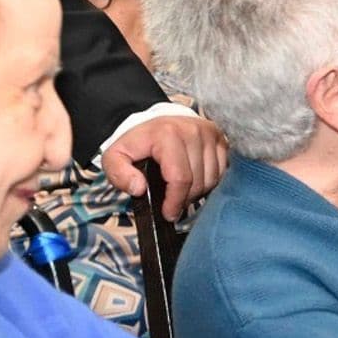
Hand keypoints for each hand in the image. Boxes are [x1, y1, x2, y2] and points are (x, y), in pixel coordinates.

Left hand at [102, 116, 227, 218]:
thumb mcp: (115, 157)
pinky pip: (222, 171)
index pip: (180, 178)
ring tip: (182, 192)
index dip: (175, 201)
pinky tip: (195, 181)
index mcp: (167, 134)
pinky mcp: (221, 138)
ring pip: (212, 178)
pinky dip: (209, 182)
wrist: (156, 123)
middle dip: (185, 199)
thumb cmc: (137, 144)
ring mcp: (210, 133)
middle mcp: (193, 130)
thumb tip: (139, 189)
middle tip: (173, 204)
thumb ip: (119, 174)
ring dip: (198, 192)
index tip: (168, 214)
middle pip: (198, 181)